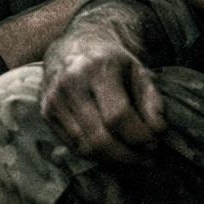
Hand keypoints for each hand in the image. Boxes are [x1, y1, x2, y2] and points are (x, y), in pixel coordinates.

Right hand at [40, 26, 165, 163]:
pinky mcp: (46, 111)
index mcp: (96, 67)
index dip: (139, 136)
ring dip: (113, 158)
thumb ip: (152, 100)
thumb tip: (158, 130)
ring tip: (132, 155)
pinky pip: (73, 146)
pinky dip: (96, 154)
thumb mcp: (139, 71)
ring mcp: (53, 98)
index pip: (117, 116)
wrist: (75, 45)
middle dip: (128, 155)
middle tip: (146, 158)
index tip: (155, 143)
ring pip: (86, 147)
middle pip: (100, 137)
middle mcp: (70, 82)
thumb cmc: (112, 61)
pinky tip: (111, 149)